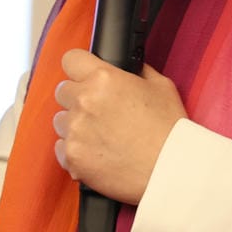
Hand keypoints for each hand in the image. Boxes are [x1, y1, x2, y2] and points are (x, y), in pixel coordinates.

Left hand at [52, 49, 187, 204]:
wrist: (170, 171)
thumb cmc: (169, 131)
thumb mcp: (160, 86)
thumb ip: (136, 71)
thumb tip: (124, 68)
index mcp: (104, 79)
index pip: (71, 60)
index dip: (79, 68)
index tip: (84, 76)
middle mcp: (84, 101)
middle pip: (63, 91)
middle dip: (78, 98)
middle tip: (99, 112)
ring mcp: (75, 131)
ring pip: (60, 120)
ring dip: (75, 125)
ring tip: (100, 136)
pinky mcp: (72, 157)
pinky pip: (61, 148)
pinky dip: (75, 151)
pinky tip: (97, 153)